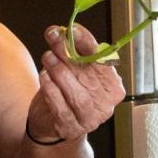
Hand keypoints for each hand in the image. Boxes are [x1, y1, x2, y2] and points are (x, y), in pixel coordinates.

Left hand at [28, 24, 124, 141]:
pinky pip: (61, 107)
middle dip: (69, 53)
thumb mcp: (73, 70)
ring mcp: (91, 119)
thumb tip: (61, 32)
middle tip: (53, 37)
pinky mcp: (72, 128)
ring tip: (47, 57)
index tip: (72, 29)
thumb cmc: (67, 91)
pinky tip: (44, 77)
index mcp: (113, 86)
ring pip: (78, 95)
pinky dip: (51, 89)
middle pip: (89, 75)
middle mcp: (106, 103)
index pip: (103, 61)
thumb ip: (72, 53)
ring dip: (60, 72)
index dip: (88, 43)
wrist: (53, 121)